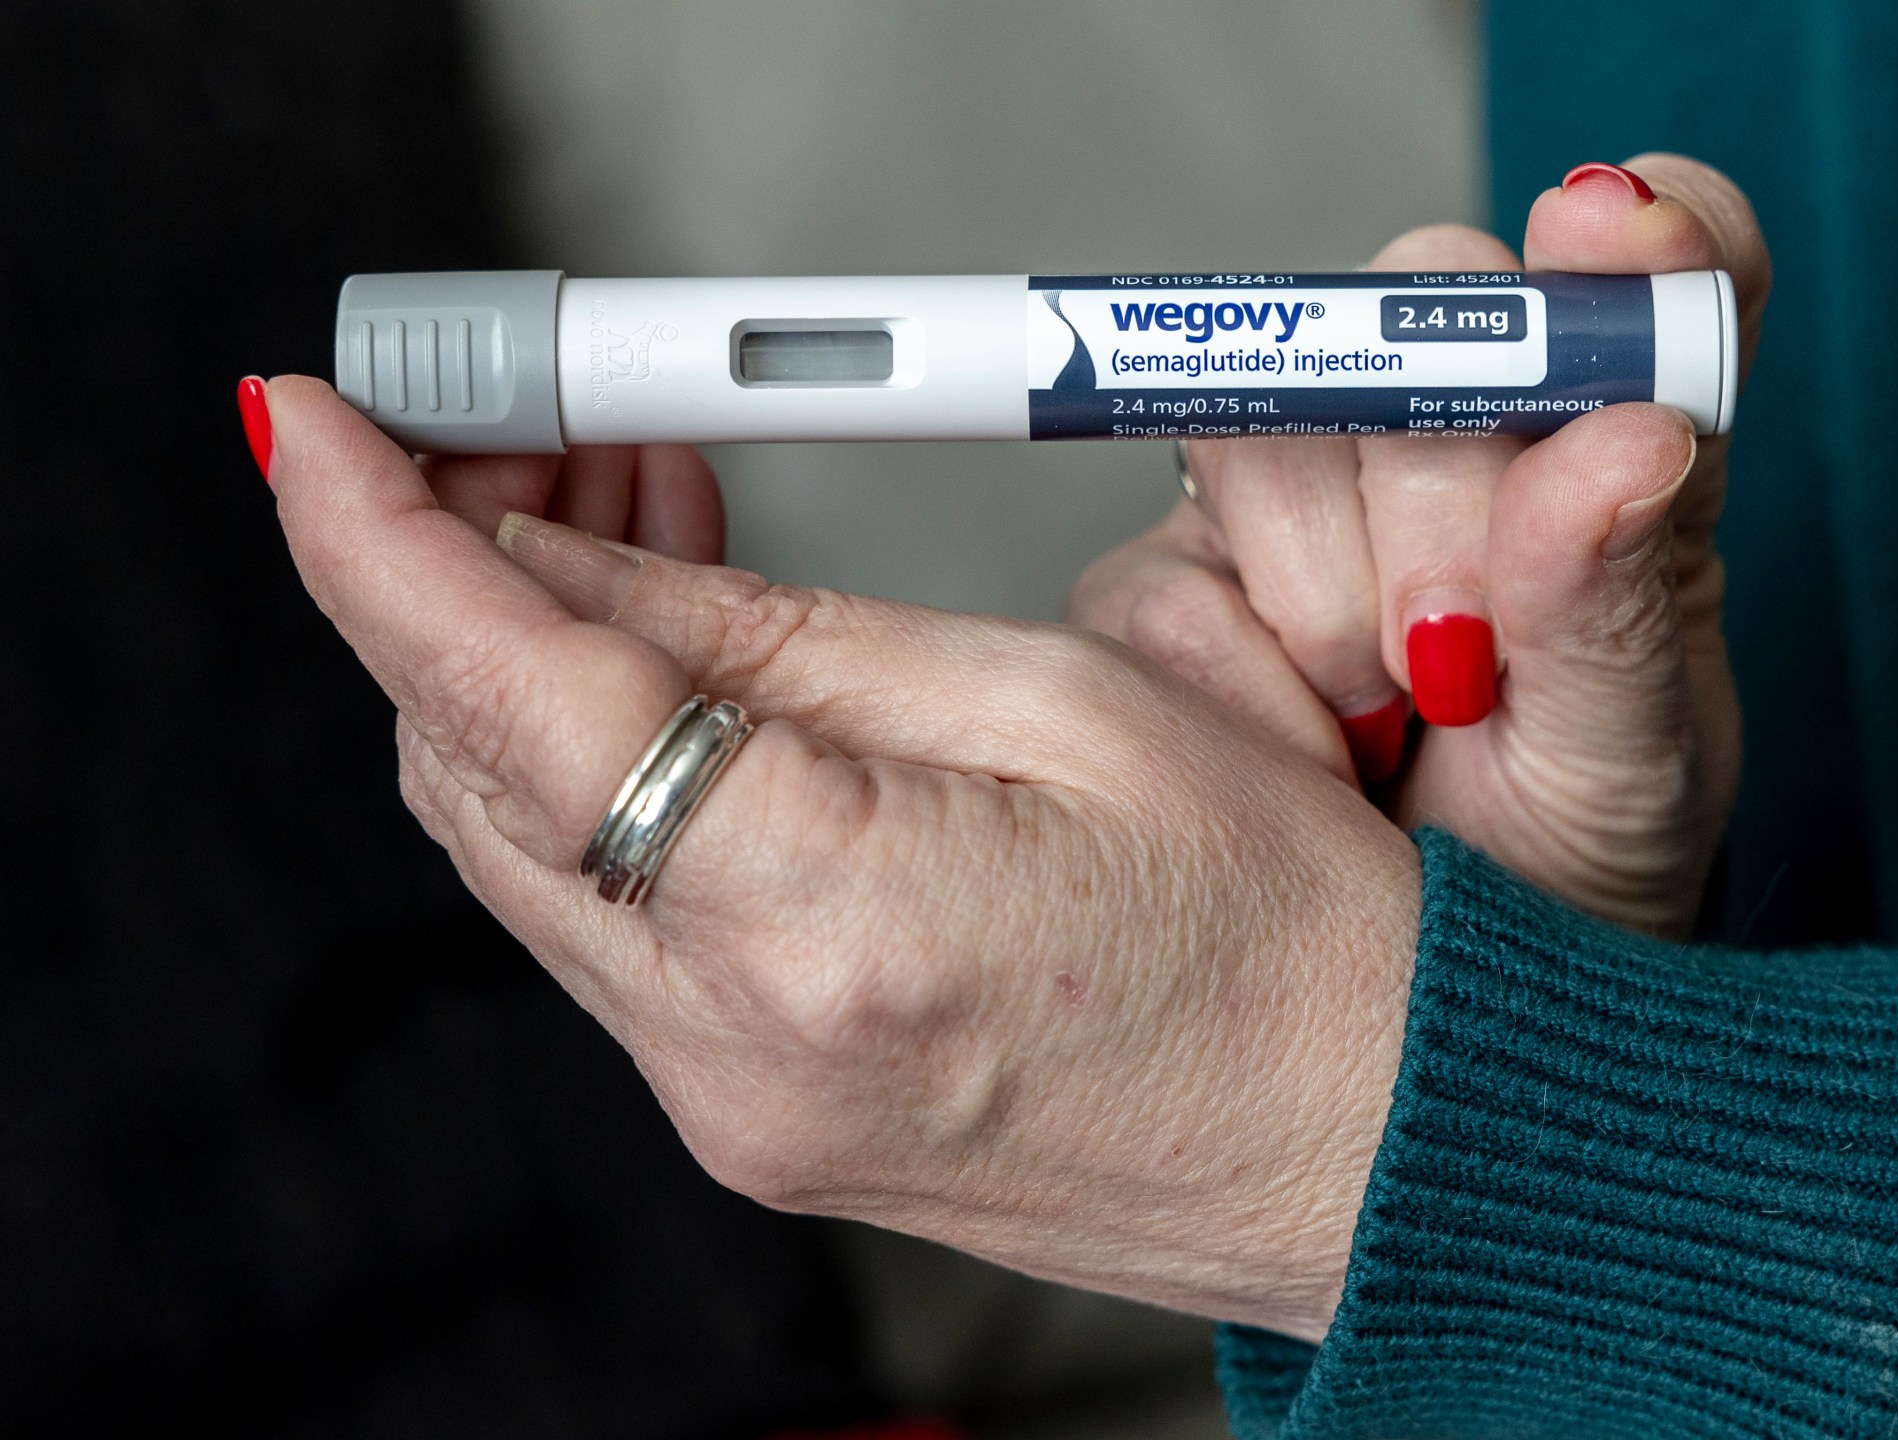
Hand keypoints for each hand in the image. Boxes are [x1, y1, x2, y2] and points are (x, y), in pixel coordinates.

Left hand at [262, 377, 1420, 1342]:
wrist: (1373, 1147)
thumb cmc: (1291, 940)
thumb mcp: (1063, 704)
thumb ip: (791, 640)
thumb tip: (589, 564)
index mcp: (831, 926)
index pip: (517, 707)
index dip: (383, 547)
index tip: (311, 433)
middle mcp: (740, 1051)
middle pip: (480, 780)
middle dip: (460, 584)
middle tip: (525, 435)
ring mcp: (733, 1108)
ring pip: (528, 852)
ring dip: (534, 678)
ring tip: (633, 523)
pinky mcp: (753, 1121)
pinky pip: (609, 925)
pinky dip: (606, 784)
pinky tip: (682, 681)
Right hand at [1069, 156, 1767, 936]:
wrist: (1411, 1031)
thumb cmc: (1565, 889)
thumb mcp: (1636, 772)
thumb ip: (1628, 603)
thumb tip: (1629, 436)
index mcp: (1614, 455)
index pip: (1649, 269)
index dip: (1635, 233)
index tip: (1616, 237)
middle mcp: (1459, 445)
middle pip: (1418, 316)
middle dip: (1445, 492)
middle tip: (1470, 657)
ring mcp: (1303, 505)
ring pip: (1271, 430)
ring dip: (1333, 604)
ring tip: (1394, 725)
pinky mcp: (1172, 586)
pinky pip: (1166, 576)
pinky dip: (1242, 686)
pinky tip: (1308, 755)